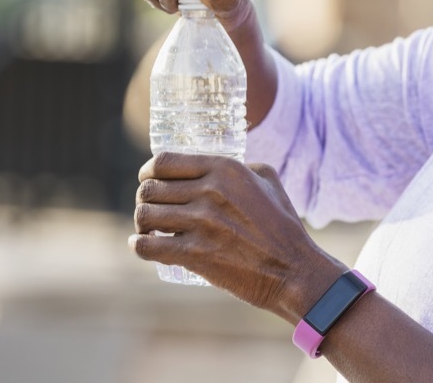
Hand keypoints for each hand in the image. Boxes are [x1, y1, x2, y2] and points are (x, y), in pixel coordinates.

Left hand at [130, 152, 344, 322]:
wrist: (293, 271)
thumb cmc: (284, 226)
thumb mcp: (269, 181)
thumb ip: (244, 166)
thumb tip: (218, 167)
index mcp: (224, 168)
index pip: (164, 161)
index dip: (149, 170)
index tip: (148, 179)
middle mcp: (209, 191)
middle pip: (151, 188)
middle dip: (145, 198)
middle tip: (150, 208)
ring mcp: (200, 223)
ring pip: (145, 215)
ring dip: (142, 222)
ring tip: (148, 228)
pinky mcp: (194, 255)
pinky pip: (147, 246)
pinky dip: (139, 245)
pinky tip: (141, 245)